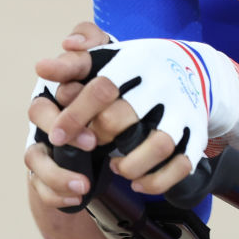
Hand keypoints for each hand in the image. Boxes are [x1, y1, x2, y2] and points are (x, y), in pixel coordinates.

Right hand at [24, 22, 108, 207]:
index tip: (75, 84)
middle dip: (63, 126)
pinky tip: (77, 198)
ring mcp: (44, 139)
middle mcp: (49, 108)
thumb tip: (72, 41)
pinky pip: (41, 184)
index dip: (62, 69)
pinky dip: (56, 193)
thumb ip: (95, 44)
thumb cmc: (112, 95)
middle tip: (92, 141)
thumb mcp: (114, 67)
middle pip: (39, 113)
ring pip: (35, 157)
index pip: (58, 68)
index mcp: (66, 79)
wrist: (116, 132)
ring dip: (56, 173)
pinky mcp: (46, 167)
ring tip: (83, 185)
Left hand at [30, 24, 217, 196]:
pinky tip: (138, 181)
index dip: (74, 115)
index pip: (102, 88)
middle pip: (123, 118)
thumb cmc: (136, 67)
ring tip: (115, 167)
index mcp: (135, 61)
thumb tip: (42, 68)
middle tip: (89, 145)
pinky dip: (158, 179)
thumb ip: (73, 63)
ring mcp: (184, 109)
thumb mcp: (107, 56)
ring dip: (130, 165)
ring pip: (159, 144)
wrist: (193, 68)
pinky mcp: (197, 132)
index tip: (56, 136)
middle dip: (99, 139)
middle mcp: (163, 83)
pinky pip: (181, 164)